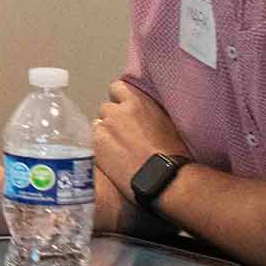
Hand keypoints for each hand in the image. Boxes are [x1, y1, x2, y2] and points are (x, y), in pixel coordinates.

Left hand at [92, 78, 189, 193]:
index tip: (125, 108)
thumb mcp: (165, 121)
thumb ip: (148, 112)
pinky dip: (101, 147)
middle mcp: (116, 112)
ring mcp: (104, 129)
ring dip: (105, 132)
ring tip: (118, 147)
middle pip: (106, 108)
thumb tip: (142, 113)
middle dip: (113, 118)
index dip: (120, 99)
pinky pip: (94, 142)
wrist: (162, 177)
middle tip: (123, 133)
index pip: (117, 88)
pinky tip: (113, 157)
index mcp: (136, 102)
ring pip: (98, 124)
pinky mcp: (97, 148)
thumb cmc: (172, 152)